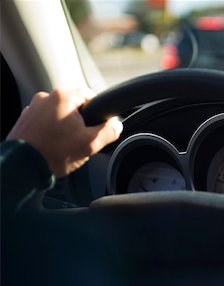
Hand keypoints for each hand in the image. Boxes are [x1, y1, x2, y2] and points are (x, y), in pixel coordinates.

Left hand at [7, 89, 122, 177]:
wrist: (22, 168)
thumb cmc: (54, 154)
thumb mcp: (91, 144)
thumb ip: (109, 132)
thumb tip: (116, 126)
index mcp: (63, 97)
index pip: (91, 96)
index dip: (98, 112)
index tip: (97, 125)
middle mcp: (46, 97)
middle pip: (74, 106)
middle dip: (80, 121)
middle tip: (80, 139)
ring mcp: (32, 108)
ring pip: (59, 114)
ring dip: (64, 126)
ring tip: (64, 145)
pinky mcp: (24, 119)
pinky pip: (45, 121)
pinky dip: (51, 131)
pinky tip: (52, 145)